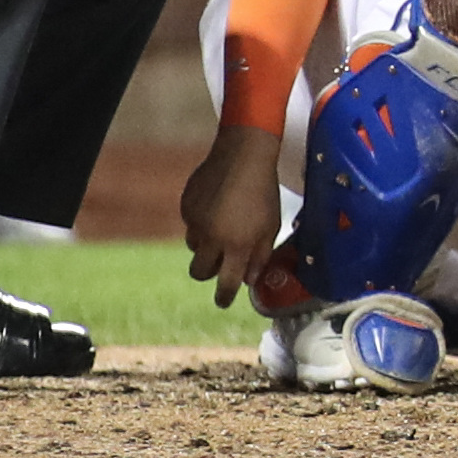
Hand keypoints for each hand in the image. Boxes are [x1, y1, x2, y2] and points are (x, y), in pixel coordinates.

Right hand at [180, 125, 285, 307]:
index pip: (226, 283)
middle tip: (219, 265)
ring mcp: (196, 223)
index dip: (224, 296)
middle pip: (199, 273)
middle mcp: (212, 238)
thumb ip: (260, 256)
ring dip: (205, 244)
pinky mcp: (186, 207)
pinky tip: (216, 204)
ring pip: (194, 247)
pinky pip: (190, 223)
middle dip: (209, 273)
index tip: (223, 301)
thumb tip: (248, 279)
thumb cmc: (262, 192)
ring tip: (224, 222)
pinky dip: (201, 221)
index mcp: (237, 245)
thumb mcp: (271, 226)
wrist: (243, 155)